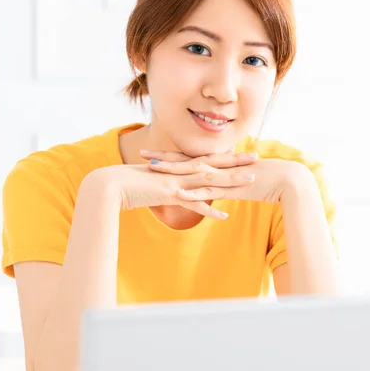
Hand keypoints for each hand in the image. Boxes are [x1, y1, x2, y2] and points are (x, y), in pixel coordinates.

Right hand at [93, 151, 259, 219]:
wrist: (112, 184)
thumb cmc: (133, 184)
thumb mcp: (156, 182)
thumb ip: (170, 184)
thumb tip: (179, 188)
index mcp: (179, 167)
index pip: (208, 160)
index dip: (228, 157)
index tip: (245, 154)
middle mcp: (181, 172)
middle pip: (214, 165)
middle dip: (237, 162)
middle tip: (257, 158)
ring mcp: (177, 182)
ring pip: (209, 180)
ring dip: (231, 181)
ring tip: (250, 181)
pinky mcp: (170, 195)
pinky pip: (193, 203)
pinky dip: (209, 210)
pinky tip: (224, 216)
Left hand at [142, 150, 308, 204]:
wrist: (287, 179)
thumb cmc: (265, 180)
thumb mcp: (240, 181)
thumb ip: (226, 183)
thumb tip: (215, 188)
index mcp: (219, 164)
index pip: (189, 158)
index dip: (170, 155)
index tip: (152, 153)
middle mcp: (218, 167)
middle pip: (185, 161)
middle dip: (163, 158)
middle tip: (142, 154)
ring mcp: (224, 177)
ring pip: (193, 173)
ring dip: (173, 171)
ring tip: (153, 170)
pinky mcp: (232, 189)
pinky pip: (209, 191)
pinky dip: (193, 192)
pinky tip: (178, 194)